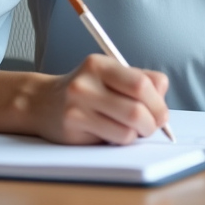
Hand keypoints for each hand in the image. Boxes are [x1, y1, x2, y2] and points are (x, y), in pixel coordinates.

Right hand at [33, 54, 170, 144]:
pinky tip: (113, 132)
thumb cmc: (86, 90)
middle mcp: (86, 83)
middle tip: (152, 125)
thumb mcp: (111, 75)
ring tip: (132, 129)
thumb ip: (140, 80)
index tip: (161, 112)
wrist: (42, 102)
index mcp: (100, 64)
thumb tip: (162, 97)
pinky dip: (122, 139)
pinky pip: (114, 140)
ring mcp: (77, 106)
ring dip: (138, 133)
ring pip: (128, 129)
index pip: (141, 83)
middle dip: (153, 122)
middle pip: (136, 109)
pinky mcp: (73, 127)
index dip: (158, 102)